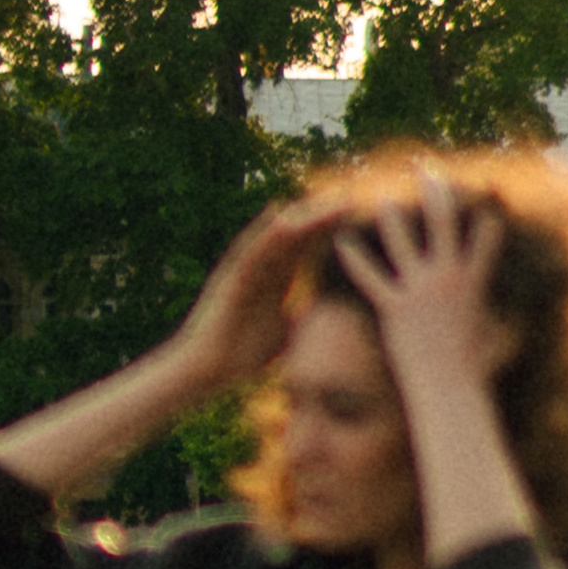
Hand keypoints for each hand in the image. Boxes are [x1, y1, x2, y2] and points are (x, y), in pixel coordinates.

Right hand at [170, 194, 343, 393]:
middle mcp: (263, 268)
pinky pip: (250, 254)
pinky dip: (265, 236)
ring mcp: (246, 272)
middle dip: (323, 216)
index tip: (361, 213)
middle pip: (297, 235)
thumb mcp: (287, 331)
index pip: (309, 246)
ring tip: (326, 201)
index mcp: (278, 278)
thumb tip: (336, 315)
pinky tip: (282, 220)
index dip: (332, 228)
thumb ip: (306, 316)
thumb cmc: (243, 353)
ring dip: (301, 219)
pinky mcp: (230, 281)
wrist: (206, 371)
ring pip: (276, 238)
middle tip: (352, 197)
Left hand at [334, 171, 517, 411]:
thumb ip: (503, 322)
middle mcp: (448, 278)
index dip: (486, 209)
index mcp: (473, 282)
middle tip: (425, 169)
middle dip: (435, 191)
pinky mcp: (395, 308)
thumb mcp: (493, 337)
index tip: (485, 186)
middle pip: (442, 221)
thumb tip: (520, 322)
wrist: (449, 391)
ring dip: (389, 215)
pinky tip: (340, 242)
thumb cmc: (473, 370)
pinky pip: (371, 279)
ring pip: (402, 240)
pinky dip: (354, 260)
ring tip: (379, 195)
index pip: (485, 235)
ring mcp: (420, 291)